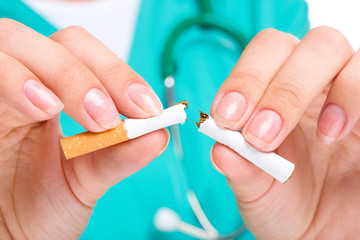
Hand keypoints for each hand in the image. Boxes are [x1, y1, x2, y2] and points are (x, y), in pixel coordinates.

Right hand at [0, 19, 167, 238]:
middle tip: (107, 116)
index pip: (89, 57)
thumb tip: (159, 133)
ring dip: (58, 73)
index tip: (146, 107)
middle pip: (56, 43)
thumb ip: (119, 156)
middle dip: (88, 73)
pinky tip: (39, 108)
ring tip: (79, 114)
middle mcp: (30, 86)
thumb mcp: (86, 181)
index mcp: (60, 96)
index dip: (118, 72)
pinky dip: (13, 82)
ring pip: (14, 43)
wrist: (8, 235)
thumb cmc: (41, 207)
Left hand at [210, 27, 359, 238]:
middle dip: (282, 87)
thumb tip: (221, 149)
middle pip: (306, 45)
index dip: (246, 77)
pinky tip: (336, 133)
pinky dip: (353, 99)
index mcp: (275, 91)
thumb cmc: (285, 201)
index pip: (265, 53)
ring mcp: (347, 93)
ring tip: (317, 136)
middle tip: (261, 135)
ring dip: (315, 91)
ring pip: (337, 52)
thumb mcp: (256, 189)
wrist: (321, 230)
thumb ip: (240, 168)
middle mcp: (314, 83)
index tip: (228, 117)